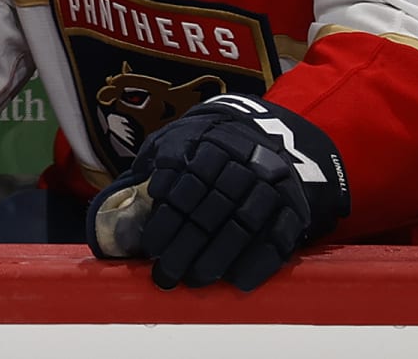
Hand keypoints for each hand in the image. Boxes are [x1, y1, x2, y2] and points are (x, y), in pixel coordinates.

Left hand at [86, 96, 348, 292]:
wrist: (268, 135)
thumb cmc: (208, 145)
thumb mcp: (179, 137)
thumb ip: (157, 161)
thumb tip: (123, 192)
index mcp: (208, 142)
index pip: (184, 185)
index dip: (167, 219)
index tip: (151, 247)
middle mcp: (240, 162)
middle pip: (209, 210)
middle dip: (184, 247)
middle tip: (165, 275)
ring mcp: (270, 186)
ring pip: (240, 227)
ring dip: (215, 259)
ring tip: (193, 282)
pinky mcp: (294, 208)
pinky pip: (277, 239)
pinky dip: (257, 263)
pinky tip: (236, 282)